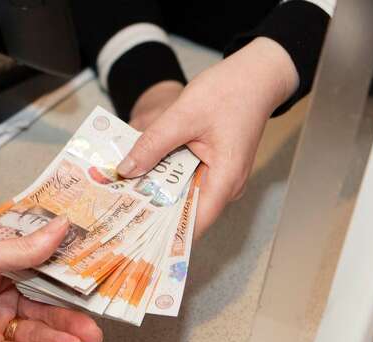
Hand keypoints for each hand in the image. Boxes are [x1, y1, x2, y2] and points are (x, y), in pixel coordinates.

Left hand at [0, 217, 102, 341]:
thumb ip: (24, 249)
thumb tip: (61, 225)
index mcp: (0, 272)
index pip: (43, 277)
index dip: (68, 285)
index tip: (94, 290)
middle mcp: (0, 299)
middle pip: (44, 310)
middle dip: (71, 321)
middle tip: (95, 330)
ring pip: (35, 335)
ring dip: (59, 340)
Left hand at [117, 37, 298, 237]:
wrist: (256, 74)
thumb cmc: (230, 91)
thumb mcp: (183, 115)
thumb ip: (152, 144)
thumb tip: (126, 170)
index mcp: (225, 179)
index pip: (192, 223)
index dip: (163, 233)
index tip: (133, 236)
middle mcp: (225, 186)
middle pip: (184, 212)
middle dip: (152, 213)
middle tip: (116, 214)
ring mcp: (220, 178)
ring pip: (182, 196)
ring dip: (156, 195)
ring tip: (121, 196)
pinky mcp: (213, 168)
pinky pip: (185, 181)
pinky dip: (164, 179)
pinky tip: (141, 174)